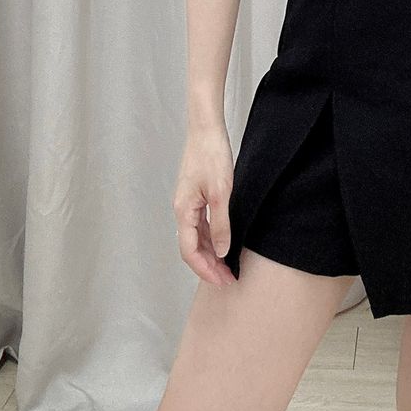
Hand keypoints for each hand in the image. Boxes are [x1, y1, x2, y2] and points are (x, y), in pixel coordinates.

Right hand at [173, 128, 237, 286]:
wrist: (206, 129)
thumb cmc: (211, 155)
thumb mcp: (222, 192)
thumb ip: (221, 223)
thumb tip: (222, 251)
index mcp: (183, 210)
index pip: (190, 251)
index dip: (206, 269)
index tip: (223, 280)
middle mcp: (182, 210)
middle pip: (191, 247)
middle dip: (209, 266)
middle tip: (229, 280)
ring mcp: (188, 203)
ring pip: (196, 237)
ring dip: (210, 254)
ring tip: (228, 267)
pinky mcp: (196, 196)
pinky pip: (200, 225)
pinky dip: (211, 238)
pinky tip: (224, 243)